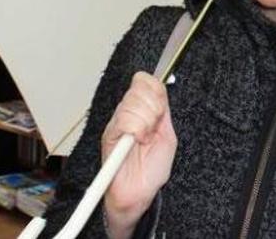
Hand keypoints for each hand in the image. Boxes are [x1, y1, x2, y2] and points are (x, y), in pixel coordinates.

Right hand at [101, 72, 177, 237]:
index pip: (146, 81)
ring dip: (146, 123)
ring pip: (132, 104)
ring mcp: (116, 123)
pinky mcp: (108, 135)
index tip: (161, 112)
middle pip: (139, 89)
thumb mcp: (167, 134)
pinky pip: (124, 120)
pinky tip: (137, 141)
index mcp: (141, 111)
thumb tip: (159, 87)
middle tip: (153, 130)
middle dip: (153, 110)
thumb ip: (163, 111)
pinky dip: (136, 130)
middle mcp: (126, 114)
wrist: (138, 193)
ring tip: (145, 140)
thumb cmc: (151, 169)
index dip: (156, 91)